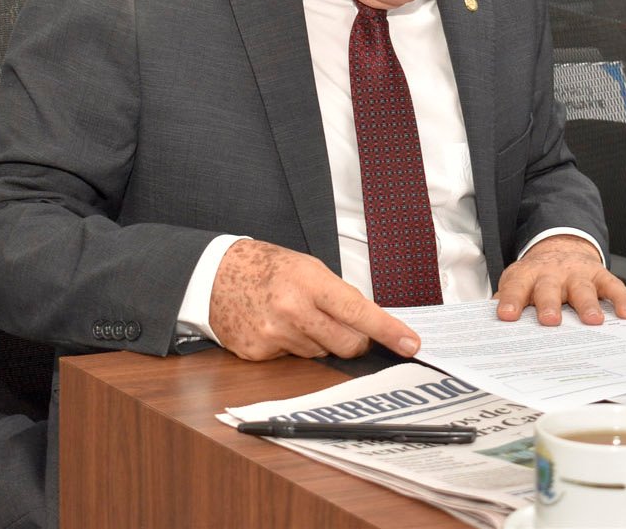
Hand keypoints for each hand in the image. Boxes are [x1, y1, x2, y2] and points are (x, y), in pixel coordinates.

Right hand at [208, 239, 420, 360]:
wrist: (213, 275)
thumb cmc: (264, 266)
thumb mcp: (306, 267)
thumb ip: (336, 294)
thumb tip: (367, 322)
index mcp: (309, 282)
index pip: (359, 311)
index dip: (388, 330)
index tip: (411, 344)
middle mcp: (292, 310)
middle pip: (346, 344)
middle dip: (354, 341)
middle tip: (343, 326)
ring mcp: (274, 334)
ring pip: (320, 354)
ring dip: (317, 340)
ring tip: (293, 316)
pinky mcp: (258, 353)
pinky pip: (292, 359)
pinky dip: (291, 347)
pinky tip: (275, 326)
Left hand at [492, 234, 625, 325]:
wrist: (560, 248)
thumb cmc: (536, 276)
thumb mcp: (517, 282)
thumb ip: (506, 300)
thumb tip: (487, 325)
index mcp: (527, 277)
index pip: (515, 289)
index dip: (510, 302)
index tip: (506, 316)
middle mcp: (552, 274)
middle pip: (549, 289)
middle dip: (549, 305)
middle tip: (550, 320)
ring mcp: (577, 274)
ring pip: (582, 289)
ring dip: (587, 305)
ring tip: (593, 320)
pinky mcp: (599, 275)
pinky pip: (612, 286)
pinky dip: (621, 299)